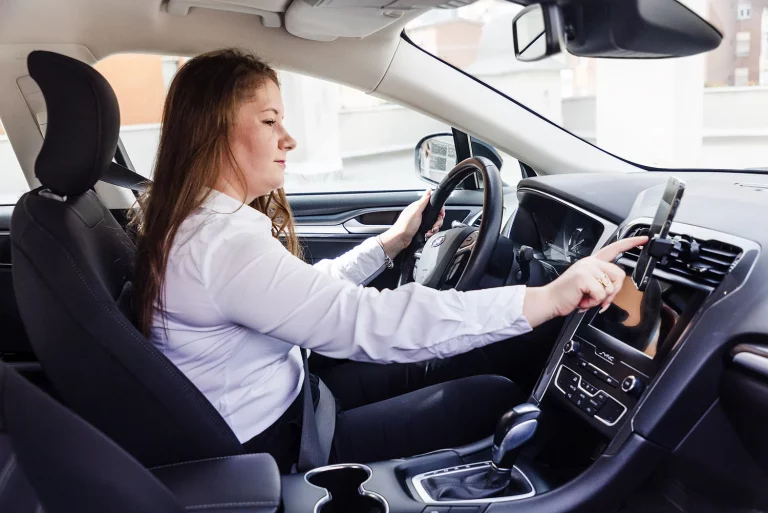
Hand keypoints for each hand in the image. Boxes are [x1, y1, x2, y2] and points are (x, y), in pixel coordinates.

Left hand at [379, 189, 444, 256]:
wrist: (400, 239)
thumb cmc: (404, 226)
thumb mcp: (415, 212)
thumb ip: (423, 201)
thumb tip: (429, 190)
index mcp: (419, 207)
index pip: (433, 205)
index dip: (439, 210)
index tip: (441, 215)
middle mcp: (421, 214)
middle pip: (436, 216)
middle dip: (437, 222)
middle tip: (434, 226)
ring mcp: (421, 222)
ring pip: (434, 223)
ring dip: (434, 228)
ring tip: (429, 231)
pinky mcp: (422, 229)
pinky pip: (431, 230)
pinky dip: (431, 233)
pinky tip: (427, 234)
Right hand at [523, 236, 647, 326]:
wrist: (550, 300)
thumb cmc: (568, 294)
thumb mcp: (588, 284)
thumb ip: (602, 281)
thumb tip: (614, 289)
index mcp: (592, 262)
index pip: (614, 248)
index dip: (630, 243)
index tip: (643, 239)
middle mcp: (591, 262)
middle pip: (619, 274)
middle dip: (613, 292)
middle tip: (599, 298)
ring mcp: (587, 268)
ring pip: (611, 287)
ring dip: (601, 298)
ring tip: (587, 298)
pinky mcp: (584, 277)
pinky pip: (601, 294)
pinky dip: (593, 302)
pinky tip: (583, 300)